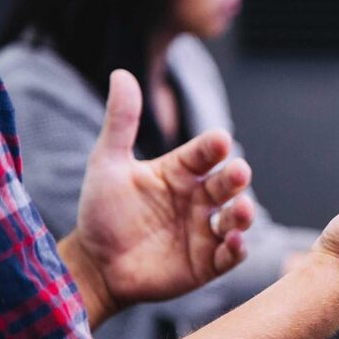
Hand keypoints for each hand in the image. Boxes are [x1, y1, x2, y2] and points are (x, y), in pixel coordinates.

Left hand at [59, 70, 254, 325]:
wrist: (94, 265)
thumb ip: (121, 122)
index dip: (212, 147)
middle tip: (238, 172)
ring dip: (243, 214)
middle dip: (235, 178)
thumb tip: (121, 73)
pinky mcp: (207, 263)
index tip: (219, 140)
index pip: (204, 154)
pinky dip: (237, 249)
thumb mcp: (107, 164)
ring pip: (236, 218)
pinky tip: (234, 242)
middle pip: (226, 184)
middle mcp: (198, 199)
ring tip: (241, 210)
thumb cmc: (102, 212)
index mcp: (180, 172)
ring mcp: (205, 231)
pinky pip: (230, 255)